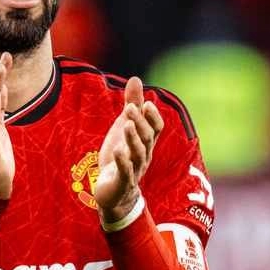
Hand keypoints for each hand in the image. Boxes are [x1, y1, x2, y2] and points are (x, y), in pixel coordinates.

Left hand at [94, 76, 163, 221]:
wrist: (113, 192)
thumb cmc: (121, 156)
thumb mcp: (124, 127)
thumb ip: (131, 104)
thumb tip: (136, 78)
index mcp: (145, 142)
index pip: (156, 129)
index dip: (153, 117)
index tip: (147, 103)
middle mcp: (143, 155)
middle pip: (147, 138)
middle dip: (140, 123)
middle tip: (130, 108)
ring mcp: (134, 169)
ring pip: (138, 154)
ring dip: (133, 139)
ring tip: (126, 125)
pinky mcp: (122, 182)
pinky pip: (125, 172)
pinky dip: (122, 161)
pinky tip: (117, 150)